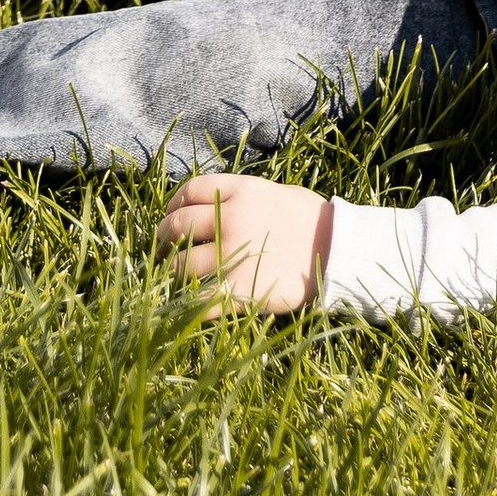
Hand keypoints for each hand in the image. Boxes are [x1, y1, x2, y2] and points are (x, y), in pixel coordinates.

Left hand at [158, 171, 331, 315]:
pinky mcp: (239, 289)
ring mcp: (234, 255)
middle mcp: (232, 219)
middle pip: (177, 225)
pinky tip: (183, 305)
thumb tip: (208, 206)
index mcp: (241, 191)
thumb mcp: (274, 192)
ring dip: (169, 273)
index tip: (170, 216)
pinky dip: (185, 304)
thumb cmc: (309, 219)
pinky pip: (199, 299)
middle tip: (160, 250)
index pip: (189, 190)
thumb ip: (239, 197)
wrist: (336, 250)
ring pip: (180, 265)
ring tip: (171, 278)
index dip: (172, 204)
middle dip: (161, 239)